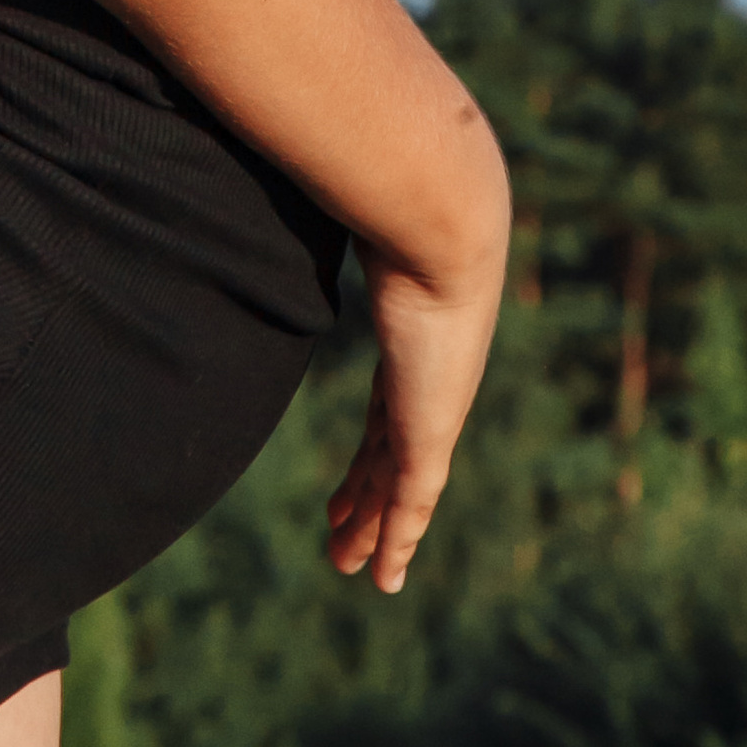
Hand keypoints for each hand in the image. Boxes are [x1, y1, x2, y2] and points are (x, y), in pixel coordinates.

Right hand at [327, 227, 507, 593]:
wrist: (446, 230)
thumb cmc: (398, 207)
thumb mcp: (354, 213)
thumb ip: (328, 203)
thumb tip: (300, 167)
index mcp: (414, 340)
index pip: (385, 408)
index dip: (366, 443)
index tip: (350, 475)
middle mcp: (428, 382)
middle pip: (388, 456)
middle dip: (366, 498)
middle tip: (343, 533)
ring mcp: (432, 411)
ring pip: (397, 490)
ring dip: (374, 530)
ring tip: (351, 565)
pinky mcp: (429, 436)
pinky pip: (410, 506)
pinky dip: (396, 544)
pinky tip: (384, 578)